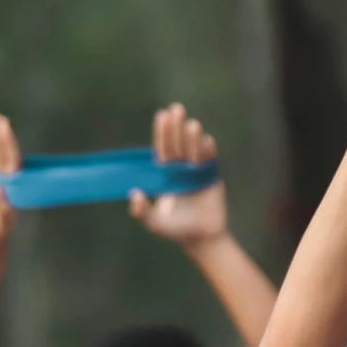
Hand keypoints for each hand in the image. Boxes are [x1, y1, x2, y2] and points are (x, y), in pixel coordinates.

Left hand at [130, 102, 229, 244]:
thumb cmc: (176, 230)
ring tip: (192, 124)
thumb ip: (142, 212)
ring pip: (194, 149)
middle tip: (176, 108)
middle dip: (177, 126)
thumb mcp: (154, 224)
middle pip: (178, 143)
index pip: (162, 148)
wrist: (202, 239)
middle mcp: (181, 168)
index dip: (162, 132)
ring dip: (193, 136)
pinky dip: (209, 151)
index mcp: (165, 174)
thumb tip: (134, 193)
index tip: (162, 115)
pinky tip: (207, 142)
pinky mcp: (212, 176)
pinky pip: (210, 160)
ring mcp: (197, 171)